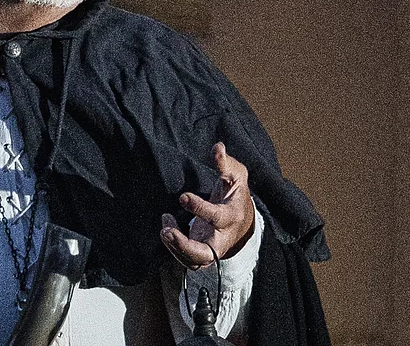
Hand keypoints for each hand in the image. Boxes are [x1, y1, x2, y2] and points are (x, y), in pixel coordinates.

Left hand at [160, 141, 253, 267]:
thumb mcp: (237, 176)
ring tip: (165, 229)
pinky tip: (168, 227)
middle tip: (167, 232)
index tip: (183, 196)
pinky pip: (187, 259)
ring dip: (175, 249)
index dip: (199, 208)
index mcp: (231, 216)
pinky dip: (174, 248)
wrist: (244, 222)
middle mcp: (222, 237)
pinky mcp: (202, 253)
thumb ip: (226, 163)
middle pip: (205, 254)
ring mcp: (212, 248)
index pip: (216, 217)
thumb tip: (217, 147)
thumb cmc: (237, 195)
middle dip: (184, 246)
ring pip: (194, 261)